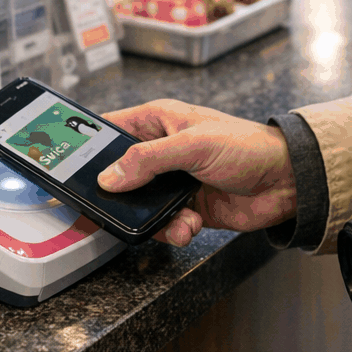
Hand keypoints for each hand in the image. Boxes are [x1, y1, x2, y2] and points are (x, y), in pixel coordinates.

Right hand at [98, 99, 296, 247]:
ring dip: (152, 218)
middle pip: (119, 175)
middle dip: (117, 196)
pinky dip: (174, 230)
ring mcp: (172, 181)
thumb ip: (148, 159)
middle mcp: (160, 151)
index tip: (64, 164)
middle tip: (107, 211)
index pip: (110, 129)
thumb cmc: (247, 146)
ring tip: (174, 218)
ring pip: (139, 206)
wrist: (287, 182)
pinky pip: (163, 224)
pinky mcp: (186, 208)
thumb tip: (110, 177)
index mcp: (158, 121)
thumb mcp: (193, 144)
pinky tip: (190, 225)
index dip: (86, 146)